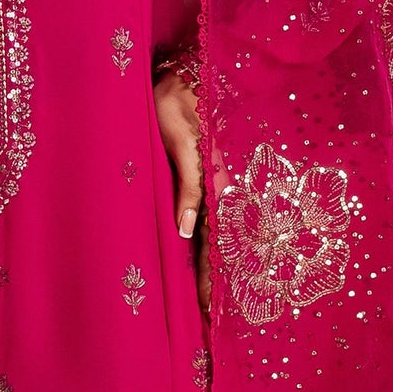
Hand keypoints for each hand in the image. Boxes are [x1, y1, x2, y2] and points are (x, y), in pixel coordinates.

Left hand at [154, 70, 210, 308]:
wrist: (181, 75)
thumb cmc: (174, 105)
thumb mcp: (180, 144)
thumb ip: (188, 186)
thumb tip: (188, 232)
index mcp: (214, 185)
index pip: (215, 243)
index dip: (211, 278)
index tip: (210, 310)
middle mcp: (216, 190)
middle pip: (218, 245)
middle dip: (215, 281)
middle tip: (212, 317)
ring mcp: (209, 185)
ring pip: (213, 235)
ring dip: (212, 265)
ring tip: (210, 298)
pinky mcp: (199, 175)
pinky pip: (205, 217)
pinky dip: (206, 242)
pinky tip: (200, 255)